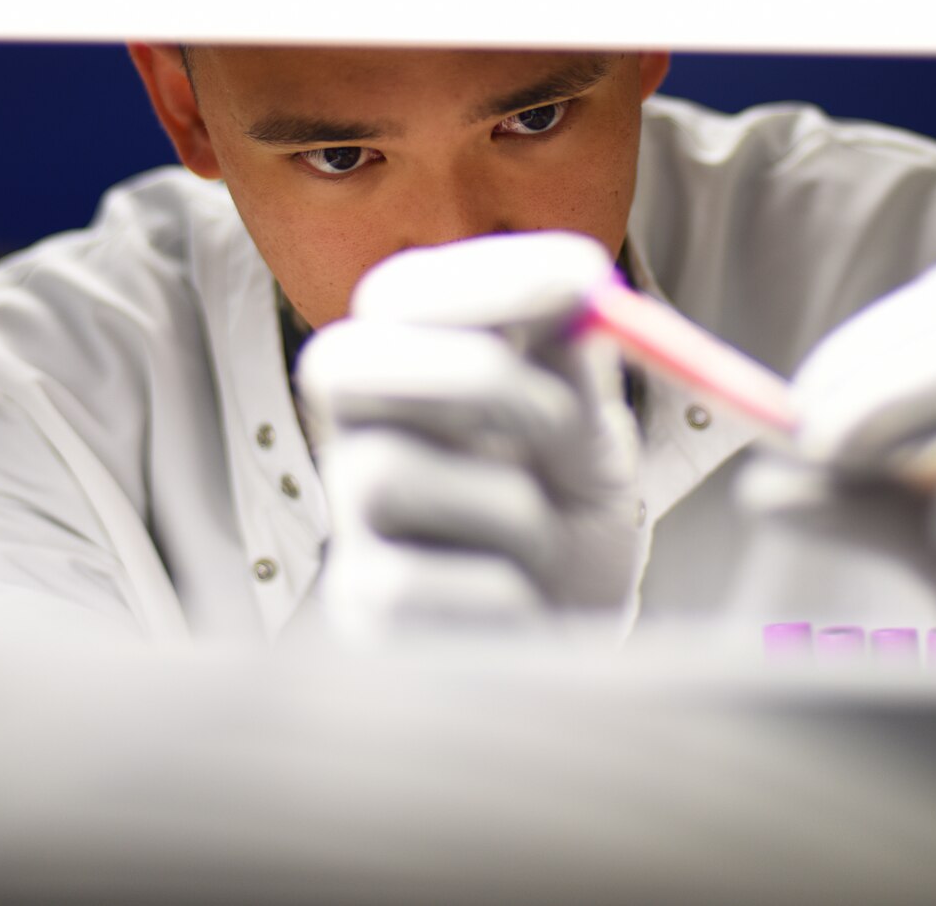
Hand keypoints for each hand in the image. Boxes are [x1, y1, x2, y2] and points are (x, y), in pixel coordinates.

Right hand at [295, 232, 646, 640]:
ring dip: (508, 507)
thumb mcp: (592, 443)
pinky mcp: (359, 617)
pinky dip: (505, 593)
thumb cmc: (572, 536)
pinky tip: (524, 606)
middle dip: (465, 372)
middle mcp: (361, 443)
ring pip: (386, 473)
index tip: (586, 278)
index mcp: (412, 380)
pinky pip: (416, 583)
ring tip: (545, 543)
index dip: (483, 277)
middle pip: (343, 362)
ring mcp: (350, 530)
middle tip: (564, 419)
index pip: (398, 296)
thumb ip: (579, 372)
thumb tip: (586, 295)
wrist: (574, 658)